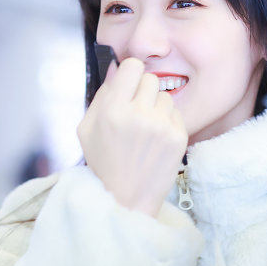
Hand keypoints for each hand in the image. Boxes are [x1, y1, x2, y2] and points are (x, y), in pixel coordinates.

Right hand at [78, 57, 187, 216]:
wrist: (126, 199)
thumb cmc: (103, 162)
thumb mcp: (87, 129)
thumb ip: (101, 95)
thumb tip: (116, 66)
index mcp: (112, 110)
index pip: (132, 66)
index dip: (130, 73)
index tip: (129, 84)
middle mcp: (139, 115)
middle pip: (151, 78)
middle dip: (143, 91)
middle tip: (136, 110)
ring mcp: (161, 127)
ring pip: (165, 96)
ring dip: (156, 107)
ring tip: (146, 129)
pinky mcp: (179, 138)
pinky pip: (177, 114)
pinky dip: (168, 123)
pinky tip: (156, 140)